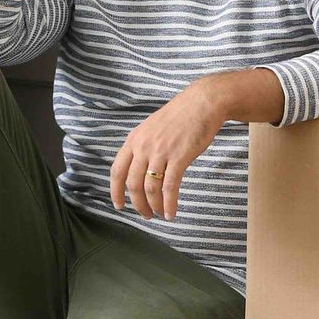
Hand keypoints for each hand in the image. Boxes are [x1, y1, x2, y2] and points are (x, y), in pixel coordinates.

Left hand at [109, 80, 224, 220]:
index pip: (117, 170)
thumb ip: (143, 147)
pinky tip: (171, 213)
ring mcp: (160, 152)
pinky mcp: (179, 157)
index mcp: (133, 140)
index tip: (119, 205)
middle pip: (132, 183)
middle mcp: (143, 147)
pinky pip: (169, 186)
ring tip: (160, 215)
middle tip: (145, 214)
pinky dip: (169, 203)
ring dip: (154, 205)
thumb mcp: (151, 128)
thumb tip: (139, 169)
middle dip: (138, 203)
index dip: (116, 191)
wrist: (202, 103)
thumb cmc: (179, 116)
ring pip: (150, 188)